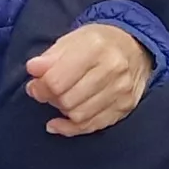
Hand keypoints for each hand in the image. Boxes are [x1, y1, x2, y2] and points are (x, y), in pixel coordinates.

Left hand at [26, 23, 154, 135]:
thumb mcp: (72, 39)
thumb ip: (50, 56)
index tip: (35, 85)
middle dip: (50, 99)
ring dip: (62, 111)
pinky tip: (59, 122)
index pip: (57, 80)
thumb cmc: (98, 42)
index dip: (39, 87)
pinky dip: (71, 128)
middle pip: (67, 100)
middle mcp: (112, 69)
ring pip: (79, 116)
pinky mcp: (125, 107)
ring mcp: (121, 91)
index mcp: (95, 47)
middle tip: (47, 92)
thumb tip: (32, 70)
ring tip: (60, 99)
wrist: (135, 47)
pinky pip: (92, 126)